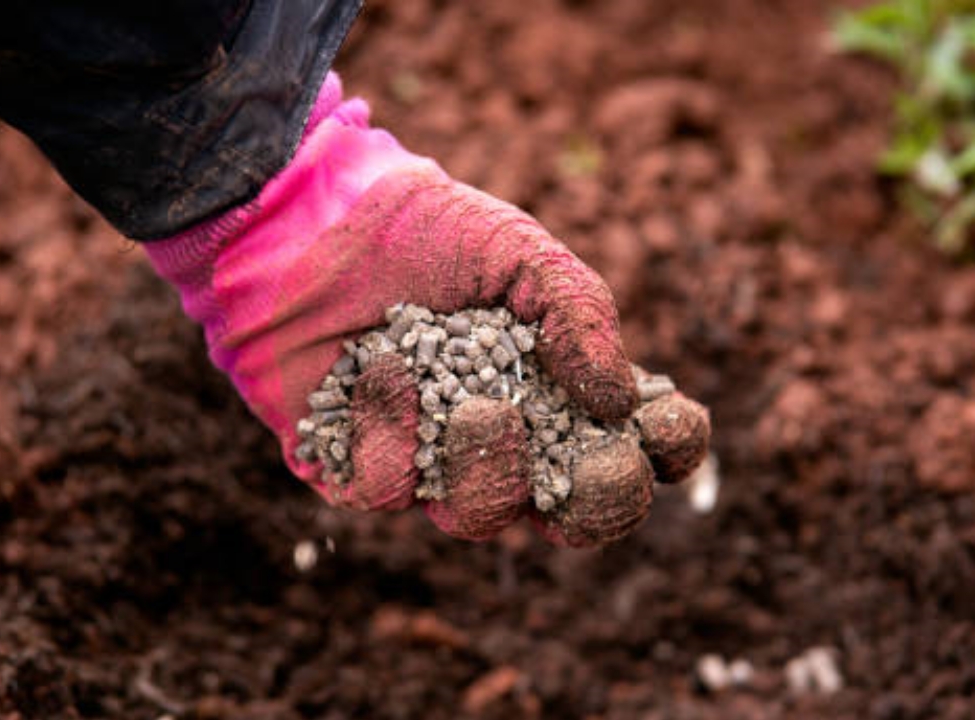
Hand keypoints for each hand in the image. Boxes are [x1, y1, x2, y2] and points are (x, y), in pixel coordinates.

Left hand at [145, 74, 709, 544]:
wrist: (308, 218)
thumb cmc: (423, 229)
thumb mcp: (518, 252)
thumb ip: (580, 313)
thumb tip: (619, 400)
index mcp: (557, 390)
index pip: (638, 445)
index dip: (666, 449)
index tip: (662, 423)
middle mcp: (504, 439)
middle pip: (574, 516)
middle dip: (599, 503)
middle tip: (593, 467)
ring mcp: (431, 463)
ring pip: (481, 519)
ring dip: (489, 468)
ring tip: (473, 406)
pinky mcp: (357, 469)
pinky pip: (388, 492)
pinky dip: (391, 432)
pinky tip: (380, 369)